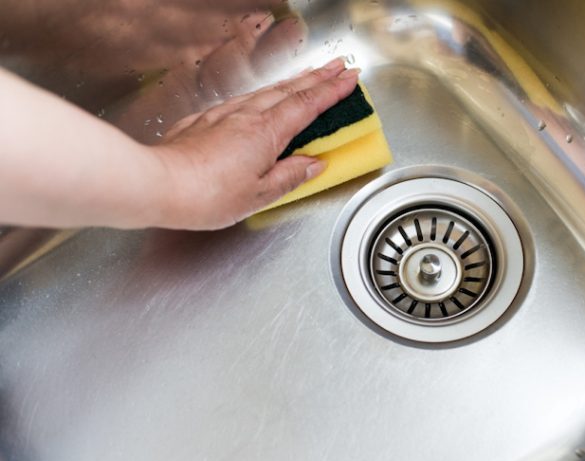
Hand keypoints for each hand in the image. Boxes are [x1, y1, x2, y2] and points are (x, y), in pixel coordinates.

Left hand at [151, 58, 358, 229]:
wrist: (159, 185)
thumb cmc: (206, 195)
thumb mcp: (260, 194)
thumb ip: (290, 176)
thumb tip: (313, 165)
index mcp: (266, 132)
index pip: (307, 105)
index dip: (332, 91)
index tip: (350, 79)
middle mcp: (246, 116)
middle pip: (289, 90)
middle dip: (317, 77)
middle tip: (338, 67)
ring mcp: (223, 115)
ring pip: (265, 92)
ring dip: (292, 83)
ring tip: (308, 78)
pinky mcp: (204, 121)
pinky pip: (242, 101)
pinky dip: (262, 95)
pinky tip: (262, 99)